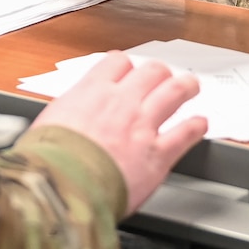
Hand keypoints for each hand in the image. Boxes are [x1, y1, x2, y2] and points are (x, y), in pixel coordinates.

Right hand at [31, 51, 206, 214]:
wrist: (62, 186)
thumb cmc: (48, 160)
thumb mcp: (49, 122)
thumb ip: (67, 113)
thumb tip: (63, 117)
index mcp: (92, 92)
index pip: (117, 62)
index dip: (126, 65)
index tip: (128, 69)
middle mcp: (122, 102)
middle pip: (151, 71)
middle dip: (160, 71)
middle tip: (164, 75)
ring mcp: (142, 126)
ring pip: (174, 92)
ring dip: (186, 86)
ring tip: (191, 86)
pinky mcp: (158, 155)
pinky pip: (185, 134)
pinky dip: (196, 126)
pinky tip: (200, 124)